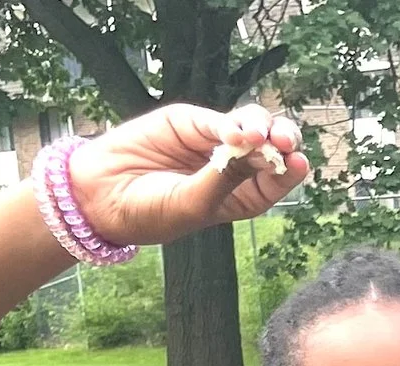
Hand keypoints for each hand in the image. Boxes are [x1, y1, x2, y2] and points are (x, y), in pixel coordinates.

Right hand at [66, 104, 307, 247]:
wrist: (100, 196)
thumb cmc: (150, 212)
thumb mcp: (193, 203)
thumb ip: (224, 178)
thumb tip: (259, 153)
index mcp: (243, 196)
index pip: (277, 178)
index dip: (290, 169)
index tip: (298, 162)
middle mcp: (233, 167)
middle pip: (271, 147)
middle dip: (282, 141)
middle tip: (284, 143)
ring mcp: (212, 142)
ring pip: (250, 125)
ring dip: (261, 126)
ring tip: (257, 136)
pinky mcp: (188, 123)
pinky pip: (216, 119)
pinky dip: (229, 123)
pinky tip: (233, 133)